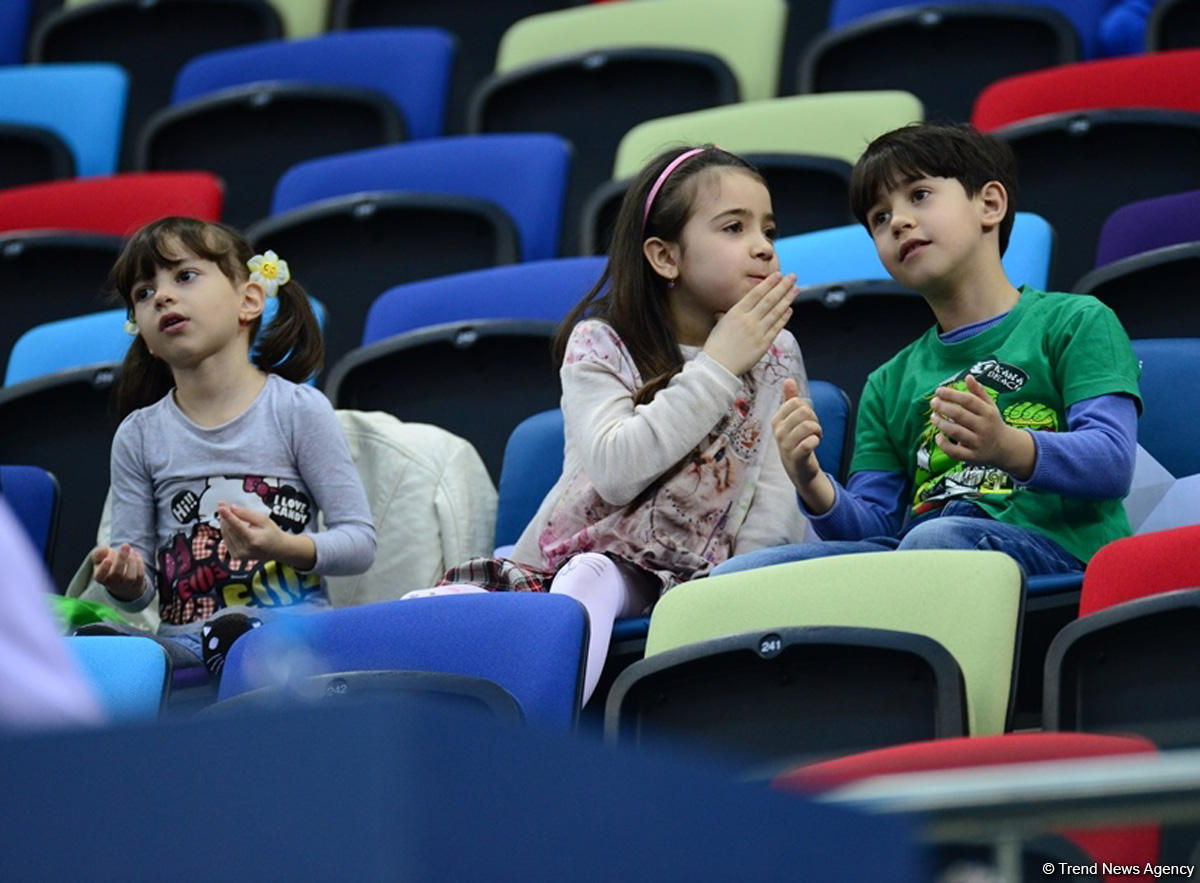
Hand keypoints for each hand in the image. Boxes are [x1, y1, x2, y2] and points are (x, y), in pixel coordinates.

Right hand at [92, 543, 145, 600]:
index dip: (103, 569)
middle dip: (122, 558)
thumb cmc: (109, 564)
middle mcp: (112, 584)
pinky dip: (139, 563)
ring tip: (131, 550)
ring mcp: (125, 586)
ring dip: (132, 560)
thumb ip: (99, 553)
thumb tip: (103, 550)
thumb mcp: (101, 558)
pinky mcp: (137, 585)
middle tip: (125, 545)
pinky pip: (140, 575)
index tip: (108, 559)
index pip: (99, 577)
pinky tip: (136, 555)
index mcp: (101, 577)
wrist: (122, 577)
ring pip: (130, 577)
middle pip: (117, 574)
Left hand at [217, 502, 316, 569]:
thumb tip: (232, 508)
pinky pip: (227, 540)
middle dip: (225, 517)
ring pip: (226, 535)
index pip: (236, 526)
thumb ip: (247, 514)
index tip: (220, 506)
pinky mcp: (236, 556)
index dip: (227, 515)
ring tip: (228, 514)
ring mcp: (240, 555)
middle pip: (229, 529)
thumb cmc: (272, 533)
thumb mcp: (264, 520)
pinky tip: (231, 525)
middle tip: (223, 505)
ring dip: (224, 523)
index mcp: (253, 540)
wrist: (278, 550)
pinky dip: (227, 531)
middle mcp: (245, 550)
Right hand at [702, 272, 796, 375]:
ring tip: (796, 289)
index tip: (778, 274)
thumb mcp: (719, 326)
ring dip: (787, 299)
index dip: (769, 283)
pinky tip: (790, 309)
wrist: (718, 367)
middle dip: (782, 287)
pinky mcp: (764, 344)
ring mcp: (758, 332)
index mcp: (736, 313)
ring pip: (776, 312)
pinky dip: (784, 318)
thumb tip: (723, 312)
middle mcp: (748, 320)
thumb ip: (725, 317)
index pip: (756, 294)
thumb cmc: (716, 347)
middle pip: (769, 300)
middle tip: (792, 277)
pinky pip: (777, 328)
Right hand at [772, 378, 833, 510]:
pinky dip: (816, 441)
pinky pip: (809, 442)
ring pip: (809, 426)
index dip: (807, 409)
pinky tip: (814, 445)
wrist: (798, 469)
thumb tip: (789, 380)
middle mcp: (778, 432)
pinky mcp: (796, 458)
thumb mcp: (791, 420)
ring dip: (818, 431)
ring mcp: (786, 446)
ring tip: (814, 437)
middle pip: (804, 412)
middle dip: (814, 419)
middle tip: (813, 430)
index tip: (806, 420)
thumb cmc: (795, 441)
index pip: (795, 402)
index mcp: (776, 420)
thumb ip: (790, 399)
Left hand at [929, 374, 1034, 478]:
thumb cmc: (992, 423)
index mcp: (988, 413)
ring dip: (941, 424)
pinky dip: (944, 444)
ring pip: (956, 432)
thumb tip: (968, 376)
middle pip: (960, 415)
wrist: (1005, 448)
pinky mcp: (972, 457)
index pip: (968, 400)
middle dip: (944, 407)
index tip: (938, 390)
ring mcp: (978, 443)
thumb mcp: (990, 406)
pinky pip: (955, 452)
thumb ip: (978, 392)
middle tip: (933, 402)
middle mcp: (984, 427)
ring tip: (933, 416)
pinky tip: (938, 436)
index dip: (952, 394)